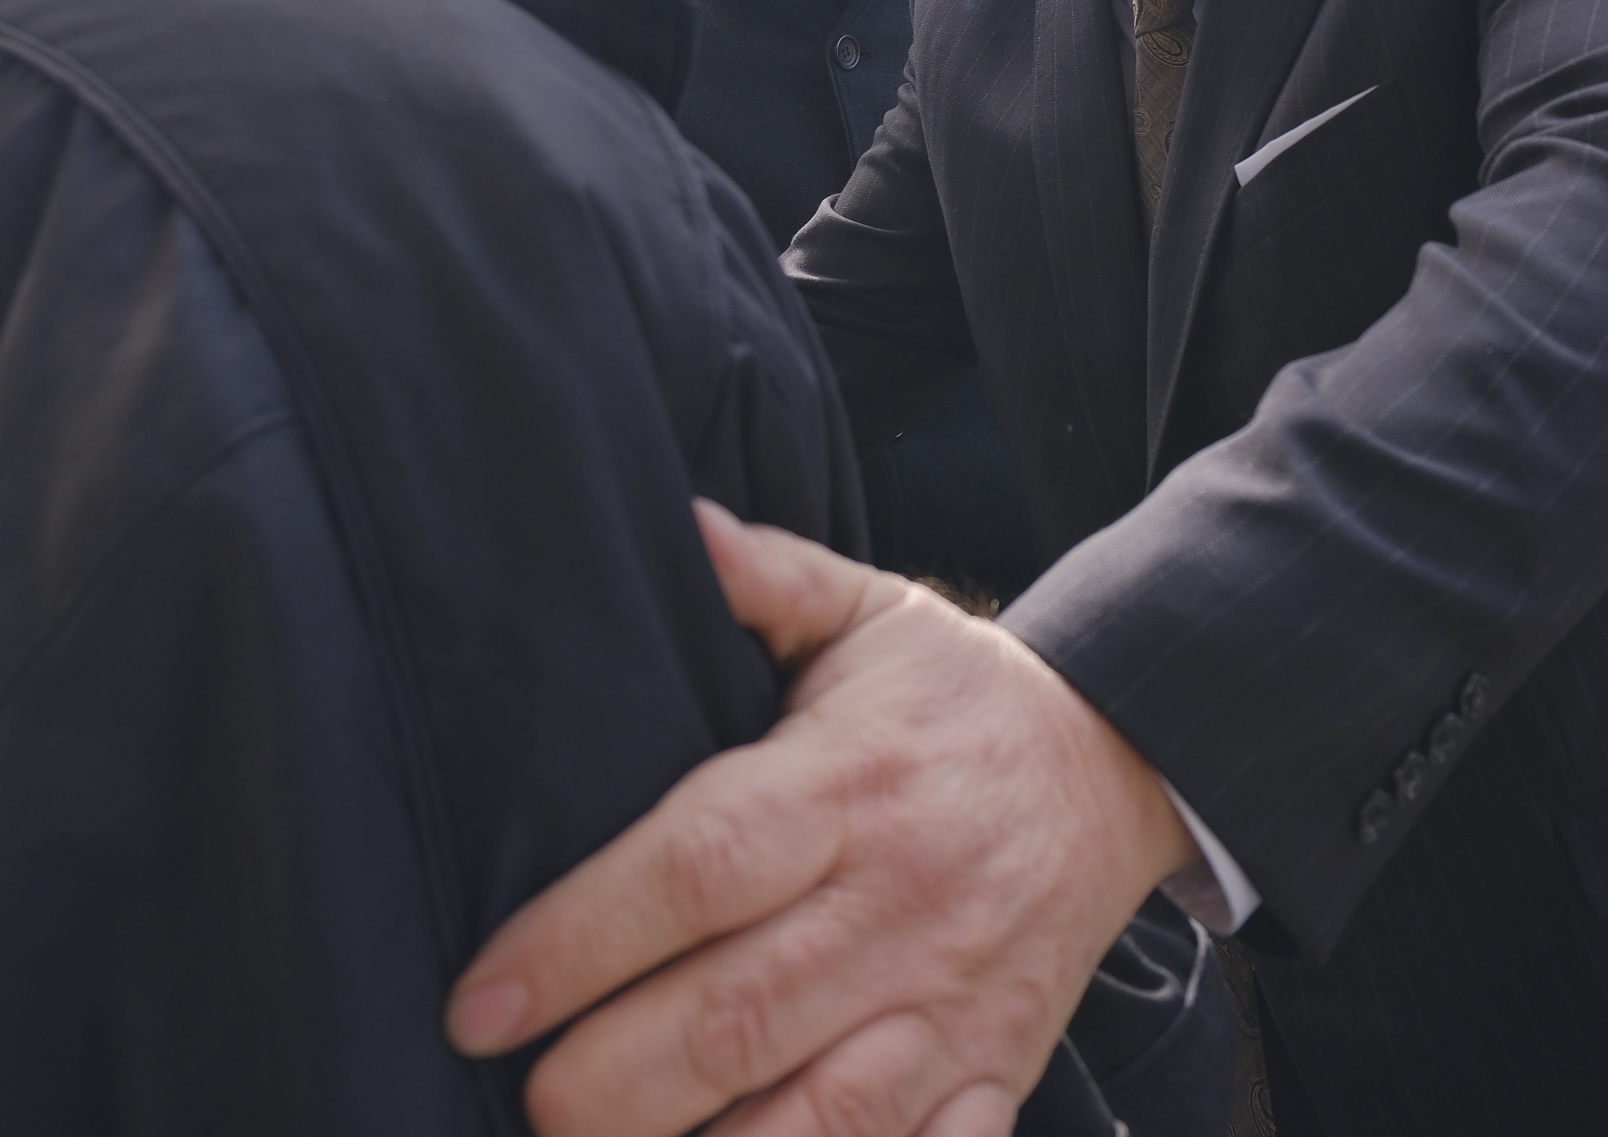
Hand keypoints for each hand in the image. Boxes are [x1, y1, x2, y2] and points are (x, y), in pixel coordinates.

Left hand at [447, 501, 1196, 1136]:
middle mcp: (902, 902)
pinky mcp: (991, 1073)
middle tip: (521, 1098)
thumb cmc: (962, 700)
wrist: (1125, 766)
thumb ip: (767, 580)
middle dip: (609, 1079)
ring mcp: (952, 1003)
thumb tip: (678, 529)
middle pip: (738, 1015)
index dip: (580, 940)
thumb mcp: (874, 612)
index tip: (481, 997)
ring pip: (819, 1117)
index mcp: (851, 783)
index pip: (701, 866)